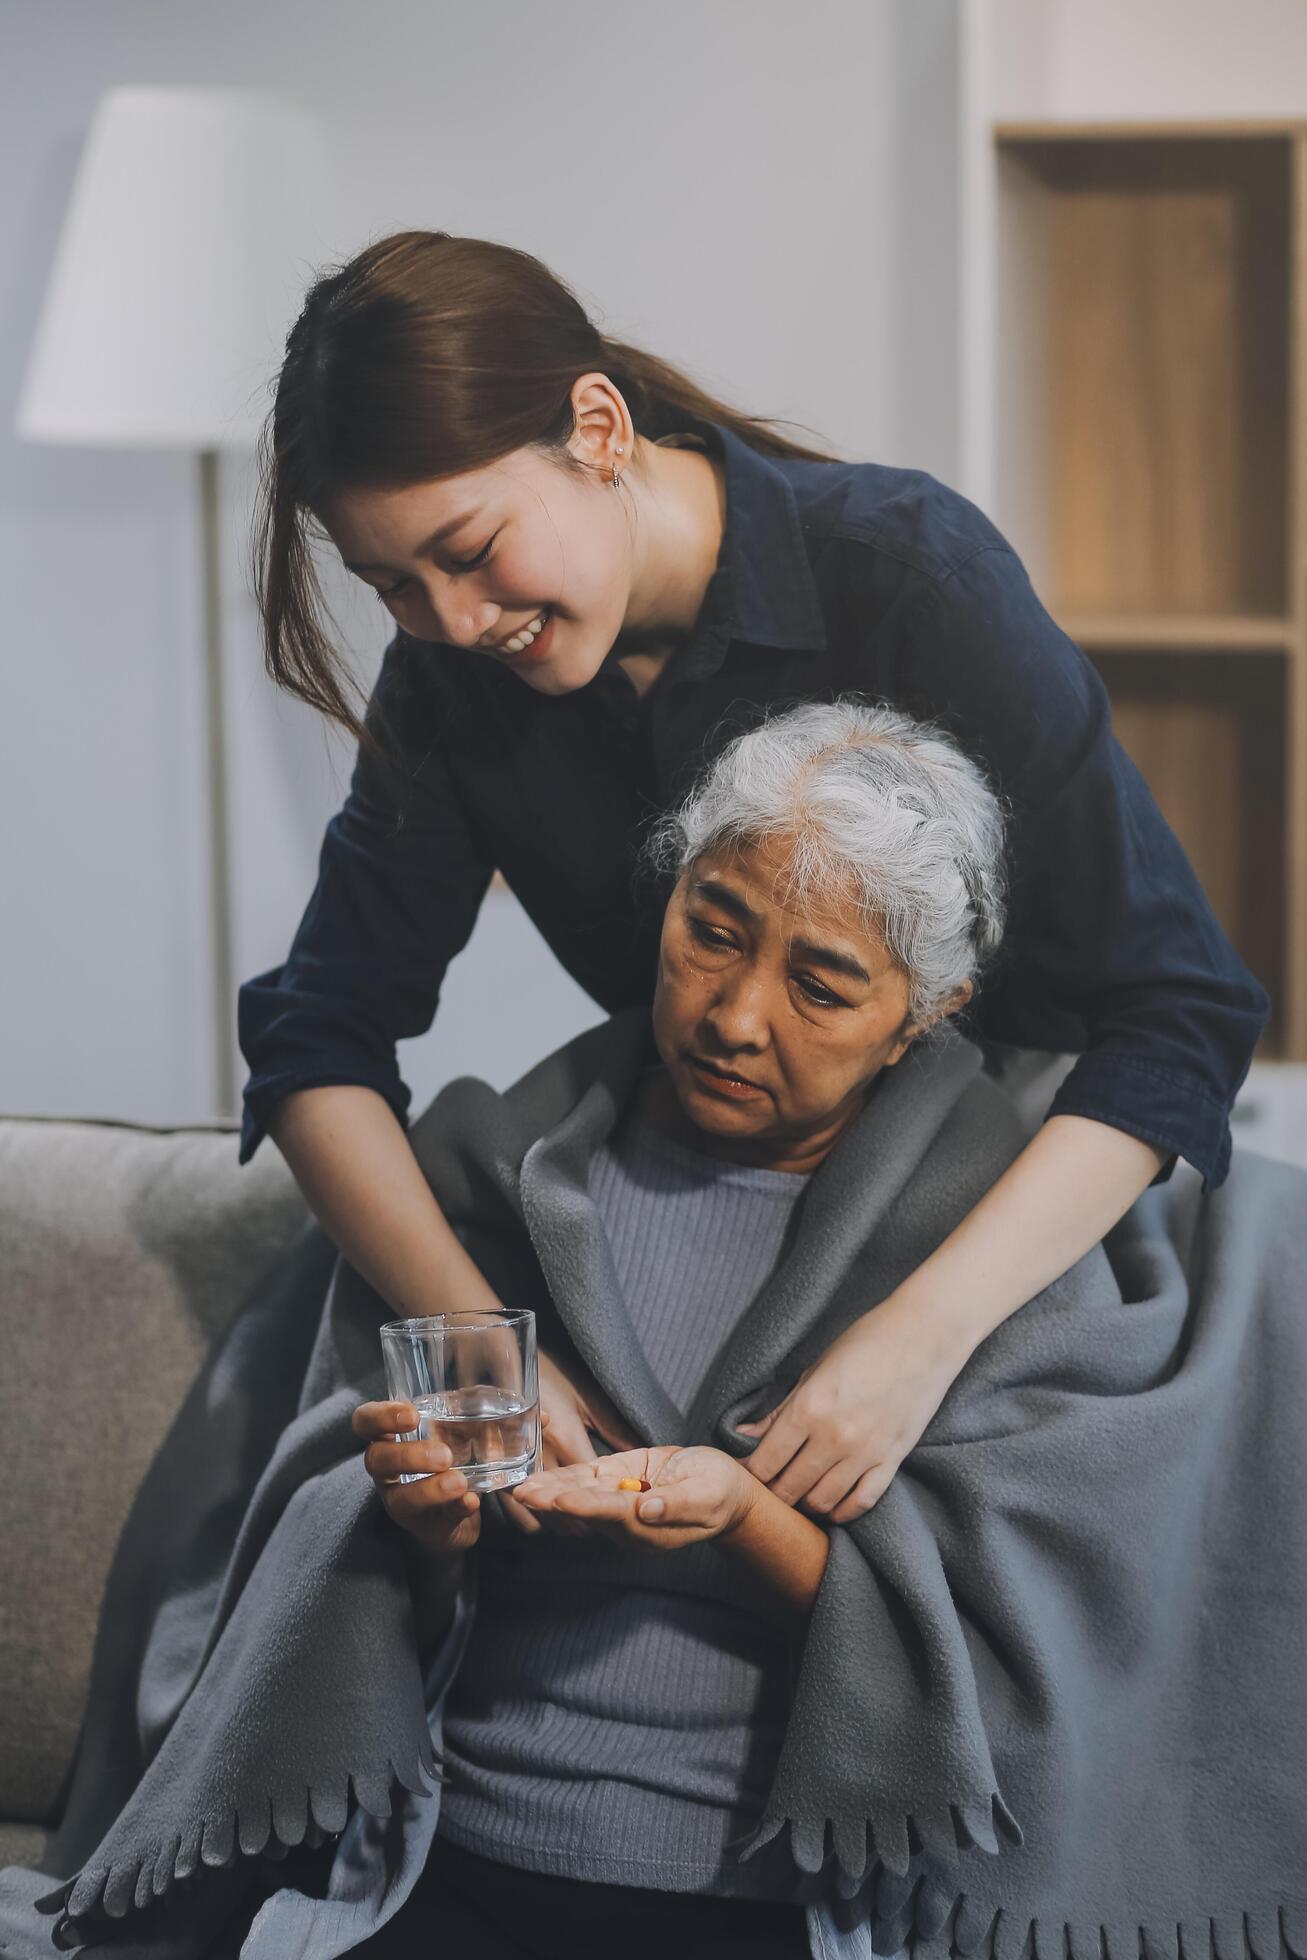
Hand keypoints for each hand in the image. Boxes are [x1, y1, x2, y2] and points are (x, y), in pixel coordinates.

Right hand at [353, 1399, 482, 1554]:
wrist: (458, 1511)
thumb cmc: (448, 1457)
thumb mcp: (449, 1430)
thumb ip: (459, 1412)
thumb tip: (485, 1390)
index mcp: (388, 1440)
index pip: (365, 1422)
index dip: (380, 1417)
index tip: (412, 1415)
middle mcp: (387, 1473)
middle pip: (376, 1460)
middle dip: (408, 1456)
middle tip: (444, 1455)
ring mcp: (402, 1503)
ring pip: (401, 1499)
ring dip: (430, 1489)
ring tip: (459, 1482)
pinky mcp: (427, 1527)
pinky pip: (437, 1522)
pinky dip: (456, 1509)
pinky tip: (471, 1501)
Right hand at [499, 1347, 639, 1538]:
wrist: (500, 1358)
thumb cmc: (549, 1373)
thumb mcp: (585, 1395)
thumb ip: (612, 1427)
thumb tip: (638, 1451)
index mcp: (566, 1437)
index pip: (590, 1486)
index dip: (605, 1503)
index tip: (618, 1510)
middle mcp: (540, 1456)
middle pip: (565, 1507)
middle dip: (583, 1520)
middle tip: (599, 1521)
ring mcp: (514, 1465)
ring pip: (539, 1515)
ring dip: (558, 1522)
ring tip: (574, 1520)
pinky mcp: (495, 1468)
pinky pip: (513, 1509)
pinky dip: (531, 1517)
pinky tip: (545, 1512)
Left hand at [512, 1445, 755, 1552]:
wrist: (721, 1489)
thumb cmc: (718, 1493)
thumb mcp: (706, 1496)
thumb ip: (677, 1504)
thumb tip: (647, 1510)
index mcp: (649, 1527)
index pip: (612, 1515)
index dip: (585, 1506)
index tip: (561, 1501)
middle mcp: (627, 1520)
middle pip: (586, 1510)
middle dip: (554, 1502)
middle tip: (524, 1496)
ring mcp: (619, 1502)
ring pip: (580, 1496)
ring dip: (550, 1492)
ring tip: (521, 1488)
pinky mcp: (617, 1482)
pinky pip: (586, 1481)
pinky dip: (562, 1479)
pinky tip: (539, 1478)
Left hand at [737, 1296, 963, 1522]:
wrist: (924, 1336)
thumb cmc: (865, 1343)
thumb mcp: (814, 1370)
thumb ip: (779, 1410)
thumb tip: (743, 1434)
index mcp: (809, 1407)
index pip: (766, 1461)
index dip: (748, 1473)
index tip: (744, 1473)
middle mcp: (835, 1436)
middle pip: (790, 1488)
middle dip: (771, 1493)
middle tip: (766, 1488)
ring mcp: (866, 1452)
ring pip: (822, 1502)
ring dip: (803, 1504)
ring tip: (795, 1494)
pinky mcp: (892, 1460)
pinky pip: (861, 1502)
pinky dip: (841, 1511)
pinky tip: (830, 1504)